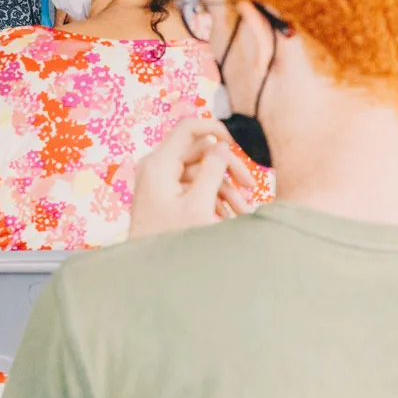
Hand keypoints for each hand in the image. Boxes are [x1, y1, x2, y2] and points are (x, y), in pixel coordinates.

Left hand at [129, 118, 257, 239]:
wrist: (146, 270)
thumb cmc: (169, 241)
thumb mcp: (198, 206)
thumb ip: (212, 172)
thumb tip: (222, 146)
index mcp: (159, 163)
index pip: (188, 127)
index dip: (215, 129)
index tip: (237, 144)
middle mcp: (156, 166)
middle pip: (199, 151)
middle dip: (227, 168)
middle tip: (251, 186)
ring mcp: (159, 180)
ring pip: (199, 171)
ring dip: (224, 188)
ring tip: (243, 212)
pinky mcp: (164, 194)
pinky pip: (192, 186)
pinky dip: (211, 197)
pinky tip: (228, 216)